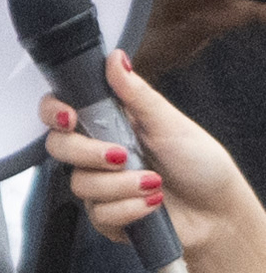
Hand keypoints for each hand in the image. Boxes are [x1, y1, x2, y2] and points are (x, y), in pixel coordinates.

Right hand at [41, 50, 245, 253]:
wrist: (218, 215)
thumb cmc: (200, 164)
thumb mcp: (170, 124)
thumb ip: (137, 93)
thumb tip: (116, 57)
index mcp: (107, 122)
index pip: (58, 111)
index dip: (53, 112)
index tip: (69, 117)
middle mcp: (96, 151)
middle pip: (58, 147)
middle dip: (88, 153)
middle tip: (121, 156)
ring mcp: (99, 184)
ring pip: (79, 183)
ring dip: (119, 186)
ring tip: (153, 183)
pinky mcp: (106, 215)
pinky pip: (96, 213)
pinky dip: (127, 209)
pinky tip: (150, 205)